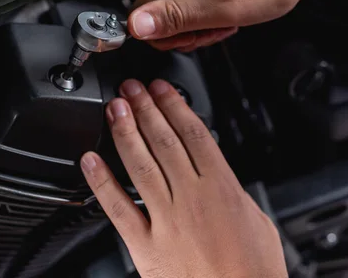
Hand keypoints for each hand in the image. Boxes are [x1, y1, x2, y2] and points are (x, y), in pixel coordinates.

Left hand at [81, 79, 286, 277]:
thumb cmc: (253, 270)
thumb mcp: (257, 220)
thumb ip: (233, 192)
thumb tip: (219, 177)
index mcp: (221, 188)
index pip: (193, 133)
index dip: (174, 105)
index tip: (161, 88)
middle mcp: (191, 198)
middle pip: (164, 141)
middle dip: (145, 109)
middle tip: (132, 88)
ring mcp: (166, 220)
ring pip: (140, 164)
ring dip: (125, 132)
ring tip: (114, 108)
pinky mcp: (146, 245)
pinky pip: (119, 208)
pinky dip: (101, 182)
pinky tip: (90, 160)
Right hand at [128, 0, 319, 51]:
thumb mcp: (221, 9)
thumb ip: (176, 18)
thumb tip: (135, 26)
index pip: (141, 13)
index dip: (163, 35)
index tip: (191, 37)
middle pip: (160, 17)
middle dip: (186, 33)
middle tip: (214, 30)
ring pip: (180, 15)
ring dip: (202, 28)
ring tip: (227, 22)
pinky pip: (196, 7)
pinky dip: (212, 19)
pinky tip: (230, 17)